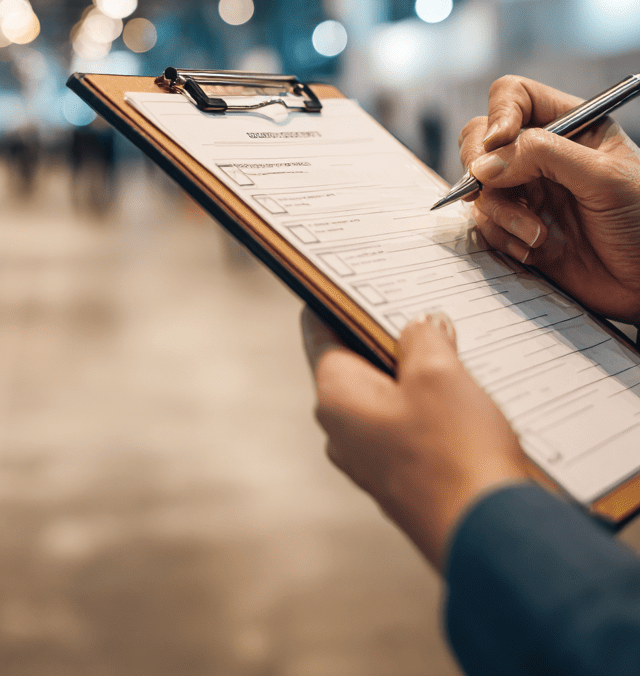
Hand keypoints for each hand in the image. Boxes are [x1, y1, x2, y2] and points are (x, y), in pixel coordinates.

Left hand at [302, 309, 528, 570]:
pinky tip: (463, 399)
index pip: (320, 331)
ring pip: (385, 398)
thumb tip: (420, 328)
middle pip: (355, 363)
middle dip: (386, 337)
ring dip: (413, 375)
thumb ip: (422, 339)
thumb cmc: (455, 455)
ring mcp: (370, 460)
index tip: (349, 275)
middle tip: (418, 309)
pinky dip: (428, 409)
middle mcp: (342, 430)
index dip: (337, 300)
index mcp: (334, 397)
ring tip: (450, 350)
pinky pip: (407, 429)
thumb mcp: (439, 374)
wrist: (490, 536)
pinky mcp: (402, 480)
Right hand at [459, 75, 639, 321]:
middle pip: (481, 137)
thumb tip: (482, 164)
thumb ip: (542, 156)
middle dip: (480, 164)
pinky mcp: (518, 228)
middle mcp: (543, 155)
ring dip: (501, 212)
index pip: (515, 96)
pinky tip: (536, 250)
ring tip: (536, 234)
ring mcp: (528, 192)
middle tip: (486, 188)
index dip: (498, 114)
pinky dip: (503, 238)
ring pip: (480, 185)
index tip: (497, 143)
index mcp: (572, 126)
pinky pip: (486, 223)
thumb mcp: (603, 178)